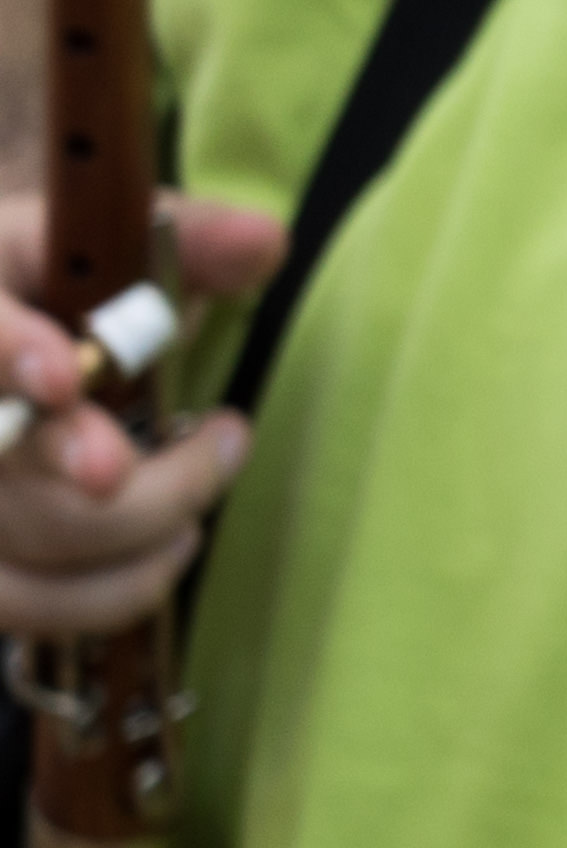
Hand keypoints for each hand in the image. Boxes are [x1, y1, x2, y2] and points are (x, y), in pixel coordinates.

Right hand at [0, 190, 281, 637]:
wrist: (9, 334)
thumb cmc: (55, 285)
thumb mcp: (107, 243)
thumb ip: (187, 242)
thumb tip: (261, 242)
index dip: (10, 353)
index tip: (66, 375)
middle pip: (7, 461)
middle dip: (103, 468)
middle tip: (208, 444)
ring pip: (24, 545)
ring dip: (137, 534)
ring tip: (208, 487)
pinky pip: (26, 606)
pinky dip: (113, 591)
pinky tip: (171, 545)